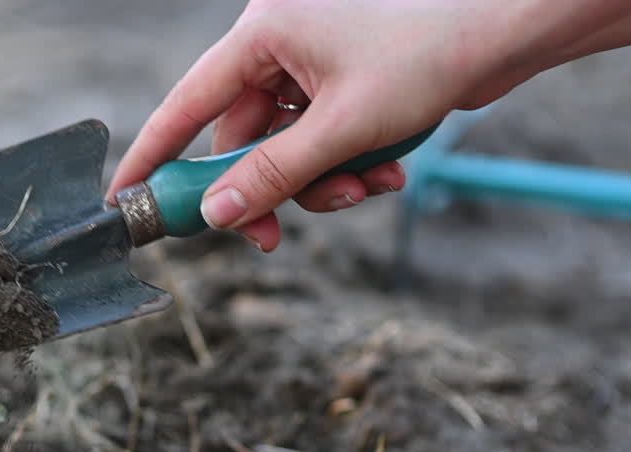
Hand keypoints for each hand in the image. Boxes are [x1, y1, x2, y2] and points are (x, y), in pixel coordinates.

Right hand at [106, 0, 522, 251]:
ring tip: (365, 186)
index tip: (124, 195)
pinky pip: (318, 141)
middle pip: (240, 139)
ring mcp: (311, 66)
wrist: (506, 32)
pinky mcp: (342, 85)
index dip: (153, 153)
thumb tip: (217, 215)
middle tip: (269, 240)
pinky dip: (343, 165)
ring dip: (318, 183)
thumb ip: (271, 175)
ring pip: (284, 149)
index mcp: (263, 33)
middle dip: (268, 190)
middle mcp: (279, 46)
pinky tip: (386, 170)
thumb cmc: (427, 57)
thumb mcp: (341, 129)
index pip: (188, 102)